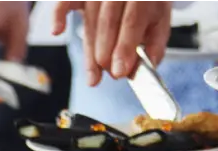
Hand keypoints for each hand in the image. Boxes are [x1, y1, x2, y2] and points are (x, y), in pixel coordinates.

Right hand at [53, 0, 170, 85]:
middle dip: (106, 52)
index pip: (132, 19)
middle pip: (108, 20)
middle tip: (109, 74)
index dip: (125, 47)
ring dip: (90, 51)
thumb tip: (145, 66)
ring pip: (90, 19)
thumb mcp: (159, 19)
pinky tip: (57, 30)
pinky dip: (58, 14)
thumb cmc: (146, 3)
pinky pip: (66, 0)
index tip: (119, 72)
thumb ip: (155, 43)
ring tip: (94, 76)